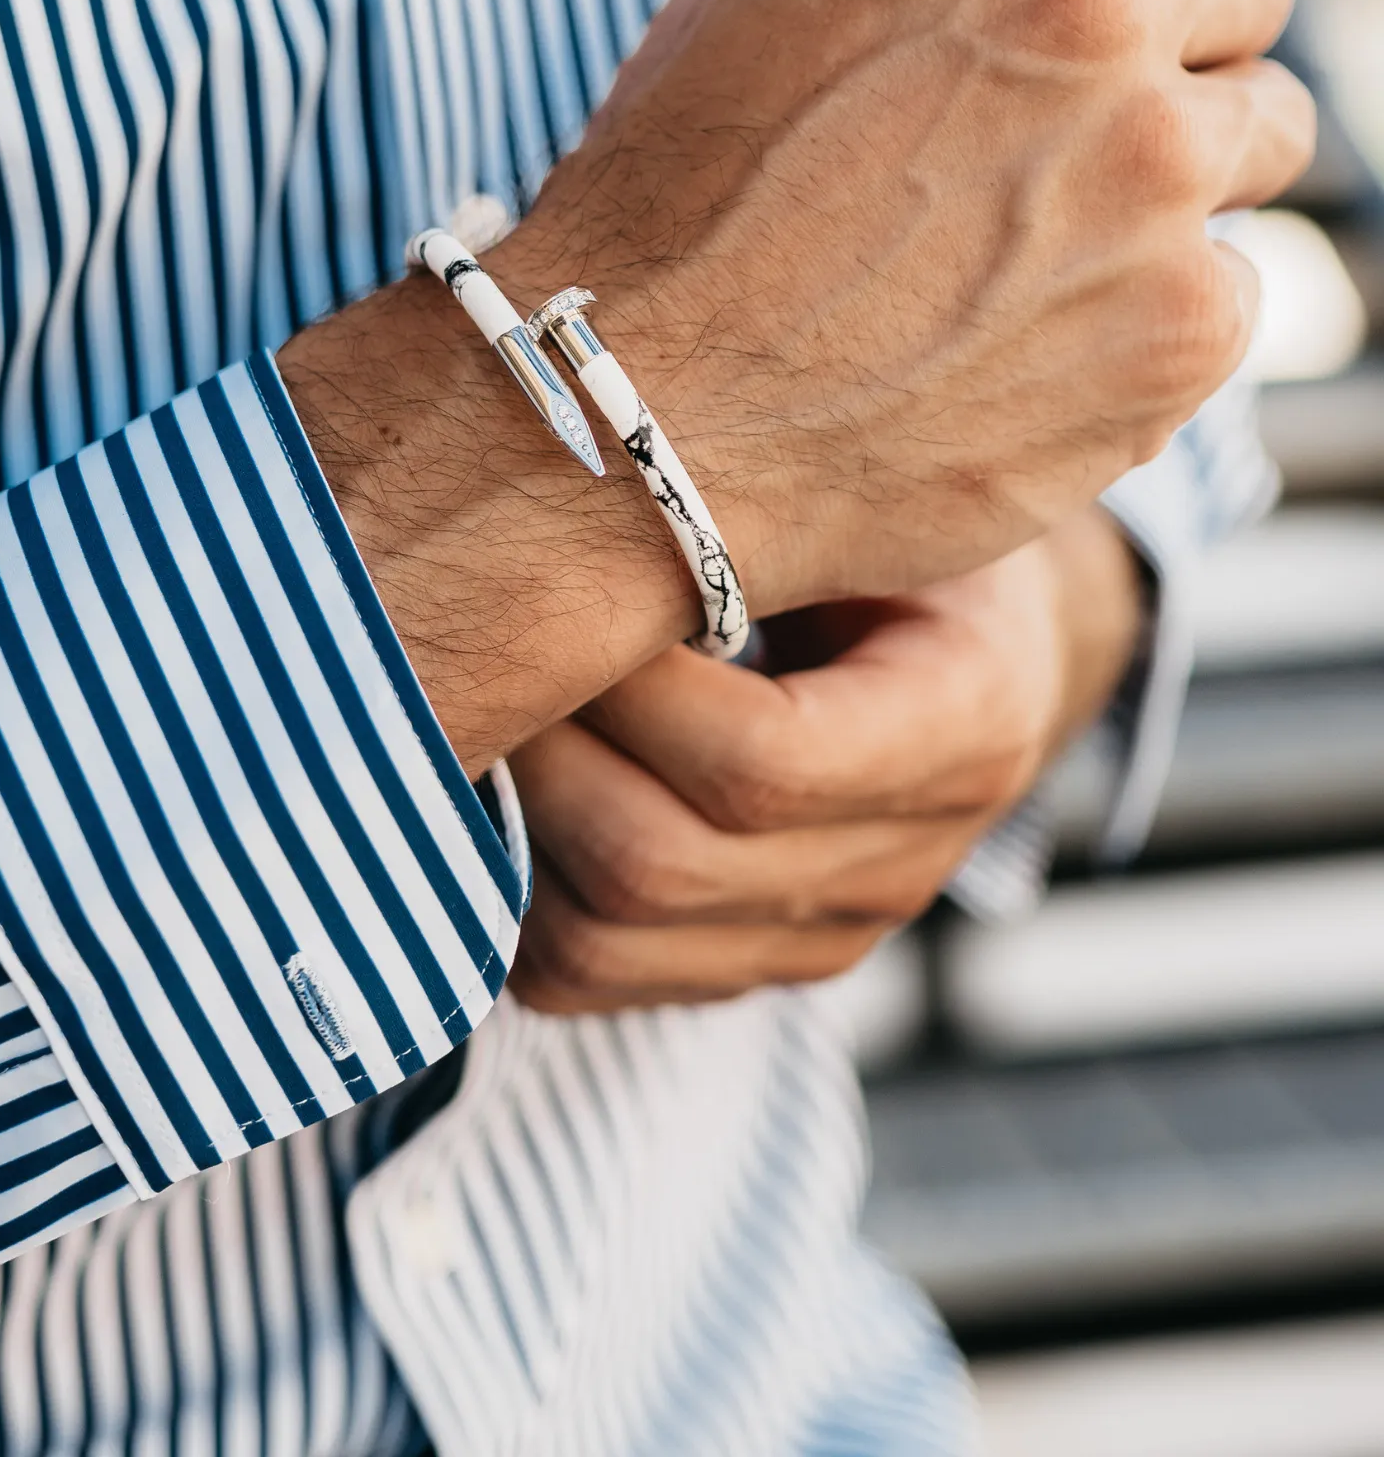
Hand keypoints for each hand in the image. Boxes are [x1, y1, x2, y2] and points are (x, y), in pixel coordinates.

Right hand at [283, 0, 1309, 773]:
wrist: (630, 418)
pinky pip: (1233, 286)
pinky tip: (1027, 346)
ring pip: (1262, 133)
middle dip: (1171, 45)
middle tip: (1071, 137)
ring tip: (1044, 249)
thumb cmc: (663, 212)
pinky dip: (1152, 314)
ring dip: (1178, 178)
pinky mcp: (1183, 321)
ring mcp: (1152, 165)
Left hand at [506, 509, 1143, 1012]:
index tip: (562, 593)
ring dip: (510, 823)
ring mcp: (817, 940)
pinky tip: (501, 784)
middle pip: (661, 866)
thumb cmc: (912, 539)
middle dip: (543, 753)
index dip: (631, 689)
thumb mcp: (885, 495)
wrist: (989, 652)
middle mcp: (897, 867)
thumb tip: (593, 499)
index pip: (763, 760)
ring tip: (486, 710)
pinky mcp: (741, 968)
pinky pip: (581, 976)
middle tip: (482, 651)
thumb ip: (782, 514)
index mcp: (964, 729)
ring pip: (602, 944)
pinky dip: (509, 890)